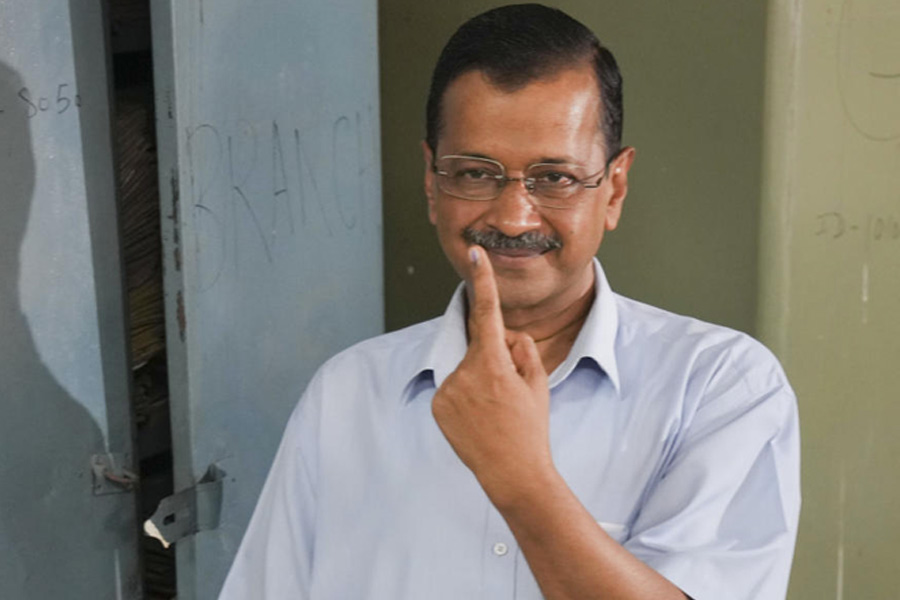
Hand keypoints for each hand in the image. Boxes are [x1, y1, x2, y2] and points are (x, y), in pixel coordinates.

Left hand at [432, 245, 553, 505]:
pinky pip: (455, 388)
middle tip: (510, 397)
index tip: (473, 254)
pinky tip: (479, 420)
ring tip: (495, 413)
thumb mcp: (538, 383)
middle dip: (496, 360)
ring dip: (480, 381)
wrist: (512, 474)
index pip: (486, 312)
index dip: (482, 280)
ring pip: (468, 369)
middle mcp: (465, 373)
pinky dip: (466, 398)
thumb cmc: (530, 428)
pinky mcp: (437, 406)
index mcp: (493, 363)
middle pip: (482, 348)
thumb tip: (506, 334)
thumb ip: (522, 348)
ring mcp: (447, 390)